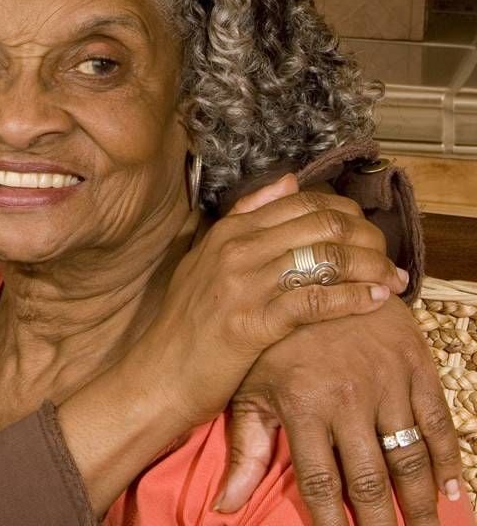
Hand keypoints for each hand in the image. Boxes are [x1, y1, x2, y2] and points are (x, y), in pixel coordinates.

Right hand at [142, 174, 408, 427]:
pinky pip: (315, 301)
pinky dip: (353, 298)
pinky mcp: (252, 325)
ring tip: (392, 281)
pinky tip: (375, 301)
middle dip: (367, 238)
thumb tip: (289, 180)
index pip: (302, 202)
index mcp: (228, 231)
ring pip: (324, 258)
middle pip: (321, 225)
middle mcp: (236, 250)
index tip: (369, 233)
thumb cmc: (188, 322)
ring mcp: (243, 285)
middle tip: (389, 259)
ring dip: (369, 267)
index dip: (347, 213)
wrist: (161, 374)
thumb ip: (245, 218)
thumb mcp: (206, 259)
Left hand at [217, 300, 464, 524]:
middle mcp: (346, 395)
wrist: (310, 267)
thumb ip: (244, 450)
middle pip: (371, 479)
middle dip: (384, 523)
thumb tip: (223, 506)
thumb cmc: (271, 338)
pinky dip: (450, 458)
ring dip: (424, 502)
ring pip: (410, 456)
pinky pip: (438, 419)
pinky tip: (456, 491)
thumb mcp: (249, 387)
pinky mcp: (413, 361)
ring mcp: (384, 379)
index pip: (321, 482)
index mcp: (302, 404)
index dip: (334, 524)